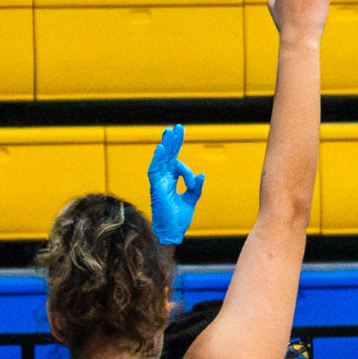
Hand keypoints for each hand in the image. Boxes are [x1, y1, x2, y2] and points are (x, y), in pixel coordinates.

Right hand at [149, 124, 203, 247]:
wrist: (172, 231)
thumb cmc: (179, 218)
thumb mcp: (191, 200)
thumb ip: (196, 187)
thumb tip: (201, 174)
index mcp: (171, 180)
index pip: (177, 164)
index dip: (185, 165)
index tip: (193, 177)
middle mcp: (163, 178)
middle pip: (168, 156)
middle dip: (173, 142)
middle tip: (177, 127)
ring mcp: (159, 181)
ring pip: (161, 159)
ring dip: (166, 145)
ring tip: (170, 131)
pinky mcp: (156, 186)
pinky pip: (156, 169)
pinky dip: (159, 158)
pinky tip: (162, 147)